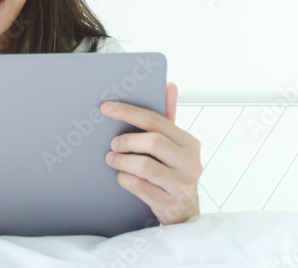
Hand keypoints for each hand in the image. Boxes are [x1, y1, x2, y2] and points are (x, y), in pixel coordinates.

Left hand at [100, 82, 201, 224]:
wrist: (185, 213)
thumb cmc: (174, 172)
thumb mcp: (174, 145)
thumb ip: (169, 117)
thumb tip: (170, 84)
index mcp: (190, 143)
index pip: (156, 120)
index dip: (128, 112)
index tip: (106, 108)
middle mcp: (191, 163)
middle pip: (153, 142)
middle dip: (127, 140)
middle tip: (112, 143)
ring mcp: (182, 186)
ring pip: (144, 166)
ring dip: (121, 161)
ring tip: (112, 160)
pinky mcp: (170, 205)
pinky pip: (140, 187)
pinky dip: (125, 179)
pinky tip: (121, 177)